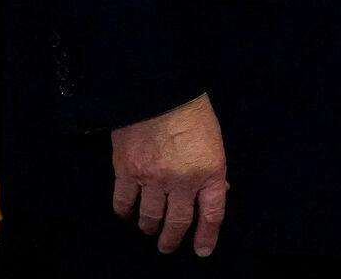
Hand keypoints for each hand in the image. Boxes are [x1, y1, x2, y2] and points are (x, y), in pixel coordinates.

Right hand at [111, 93, 227, 256]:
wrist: (159, 90)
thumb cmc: (192, 111)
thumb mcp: (214, 139)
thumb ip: (213, 168)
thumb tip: (216, 190)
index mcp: (210, 171)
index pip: (212, 213)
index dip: (207, 235)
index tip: (202, 250)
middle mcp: (182, 181)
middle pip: (177, 222)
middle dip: (173, 239)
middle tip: (168, 246)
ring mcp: (153, 179)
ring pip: (150, 217)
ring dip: (149, 227)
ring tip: (149, 230)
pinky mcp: (127, 172)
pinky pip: (124, 202)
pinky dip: (125, 212)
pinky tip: (127, 213)